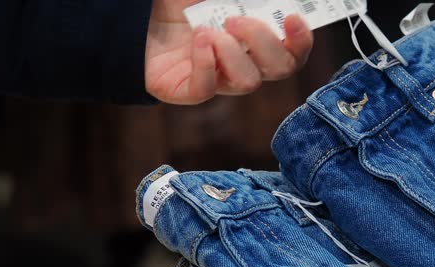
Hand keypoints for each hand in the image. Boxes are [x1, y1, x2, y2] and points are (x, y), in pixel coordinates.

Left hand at [144, 0, 313, 104]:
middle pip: (279, 70)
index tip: (292, 18)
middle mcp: (241, 61)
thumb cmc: (178, 0)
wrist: (132, 11)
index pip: (293, 51)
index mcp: (255, 38)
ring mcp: (217, 79)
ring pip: (247, 83)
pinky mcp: (188, 91)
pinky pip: (208, 89)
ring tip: (207, 30)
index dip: (301, 40)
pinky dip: (207, 64)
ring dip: (232, 53)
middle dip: (264, 44)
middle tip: (236, 21)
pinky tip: (197, 41)